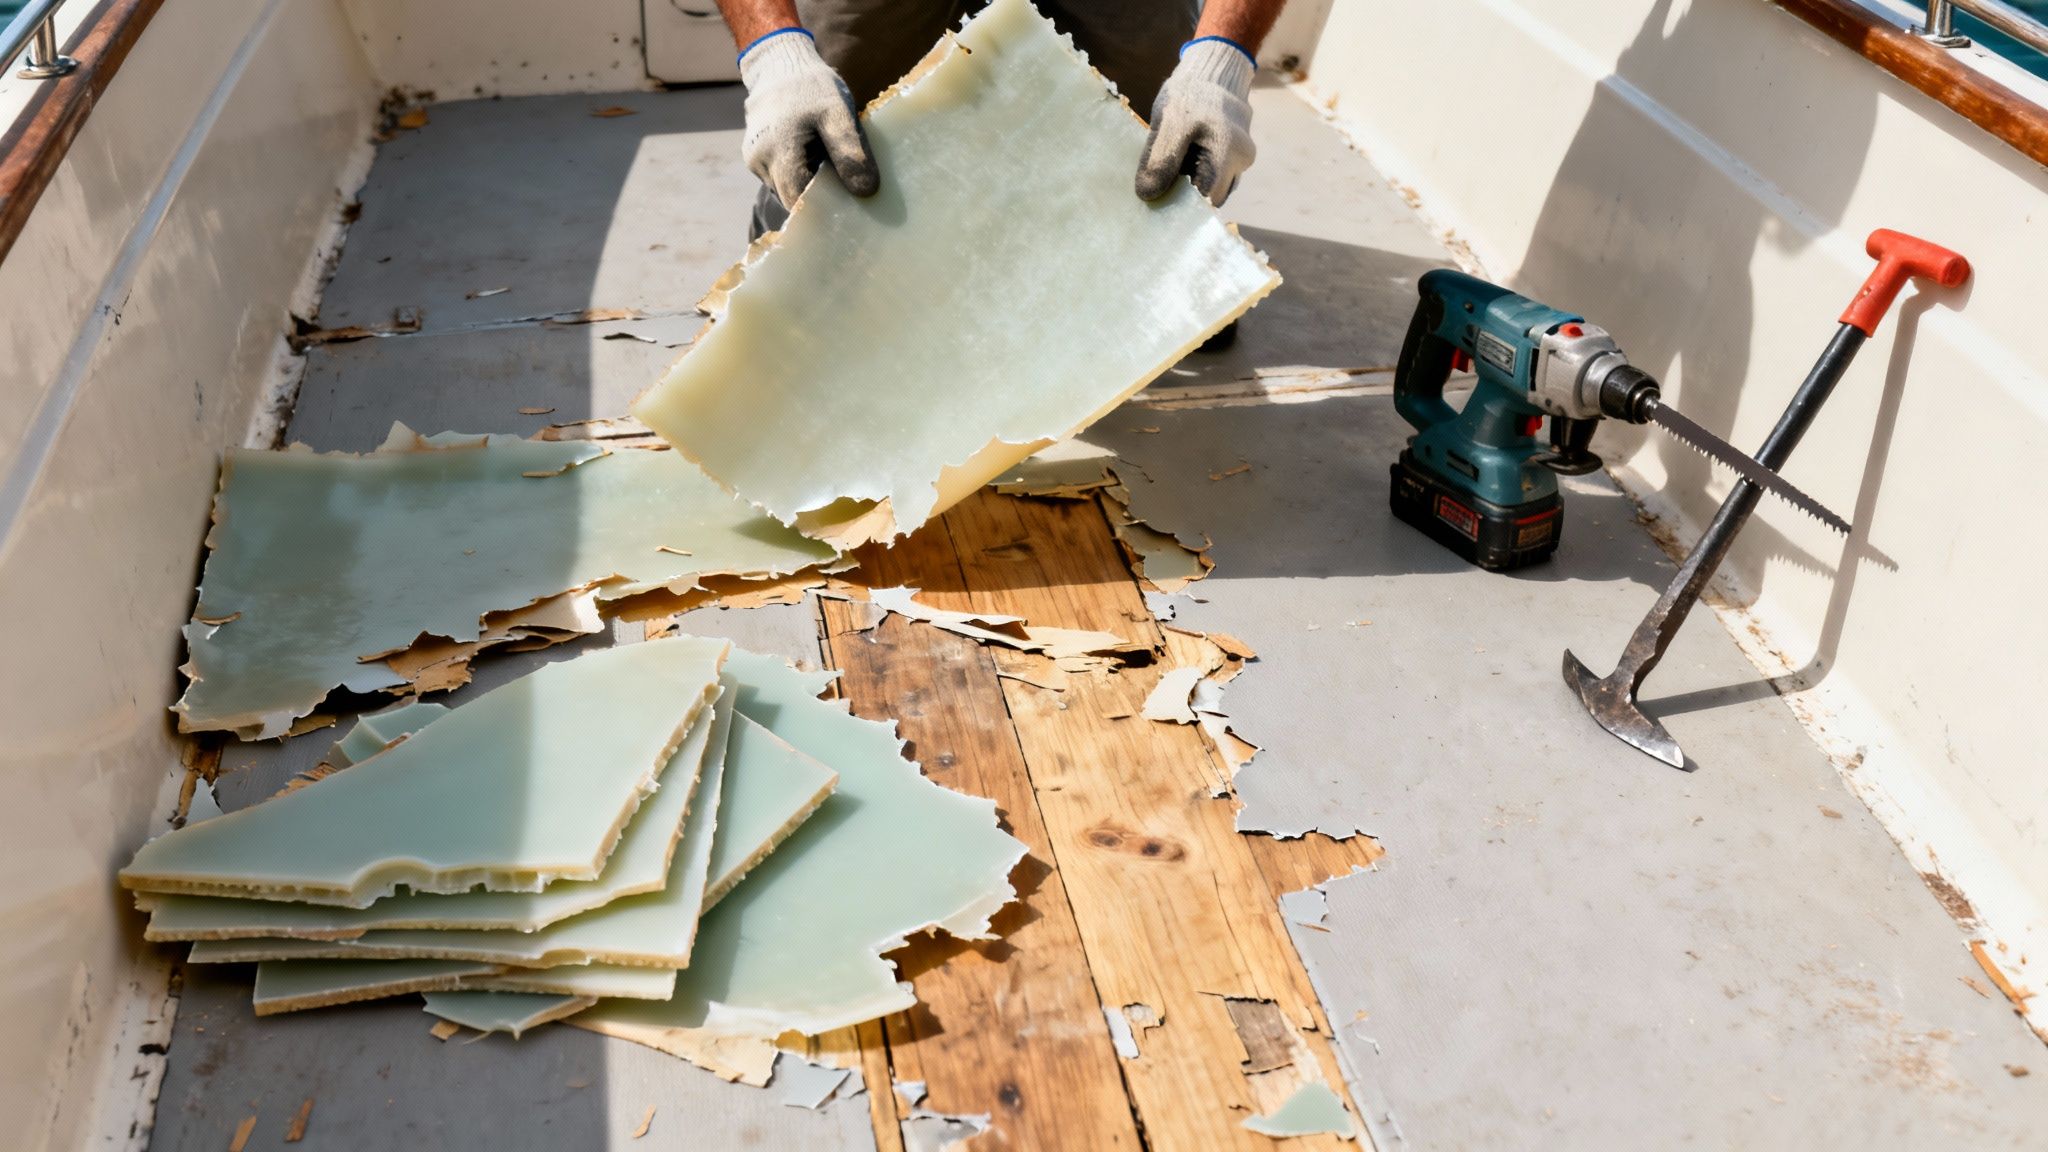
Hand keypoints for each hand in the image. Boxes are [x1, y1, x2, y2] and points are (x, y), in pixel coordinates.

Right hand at [738, 29, 878, 209]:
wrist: (779, 65)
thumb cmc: (813, 87)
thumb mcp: (839, 114)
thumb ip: (851, 154)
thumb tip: (865, 193)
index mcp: (780, 152)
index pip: (799, 203)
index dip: (823, 212)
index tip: (847, 210)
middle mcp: (760, 162)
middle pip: (791, 199)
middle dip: (817, 199)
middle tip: (846, 189)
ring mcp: (754, 160)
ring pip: (785, 189)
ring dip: (807, 185)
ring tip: (829, 166)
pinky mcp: (754, 157)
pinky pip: (779, 177)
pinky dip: (798, 173)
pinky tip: (813, 159)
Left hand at [1135, 37, 1256, 206]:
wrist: (1214, 70)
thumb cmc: (1190, 94)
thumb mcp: (1169, 124)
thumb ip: (1160, 161)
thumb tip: (1148, 195)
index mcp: (1225, 152)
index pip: (1204, 198)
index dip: (1182, 206)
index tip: (1160, 202)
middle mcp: (1241, 160)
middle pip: (1212, 197)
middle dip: (1188, 196)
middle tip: (1163, 184)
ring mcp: (1243, 158)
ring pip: (1217, 188)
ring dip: (1196, 185)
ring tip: (1177, 166)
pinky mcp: (1239, 155)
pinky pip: (1220, 176)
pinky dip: (1203, 174)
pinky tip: (1188, 159)